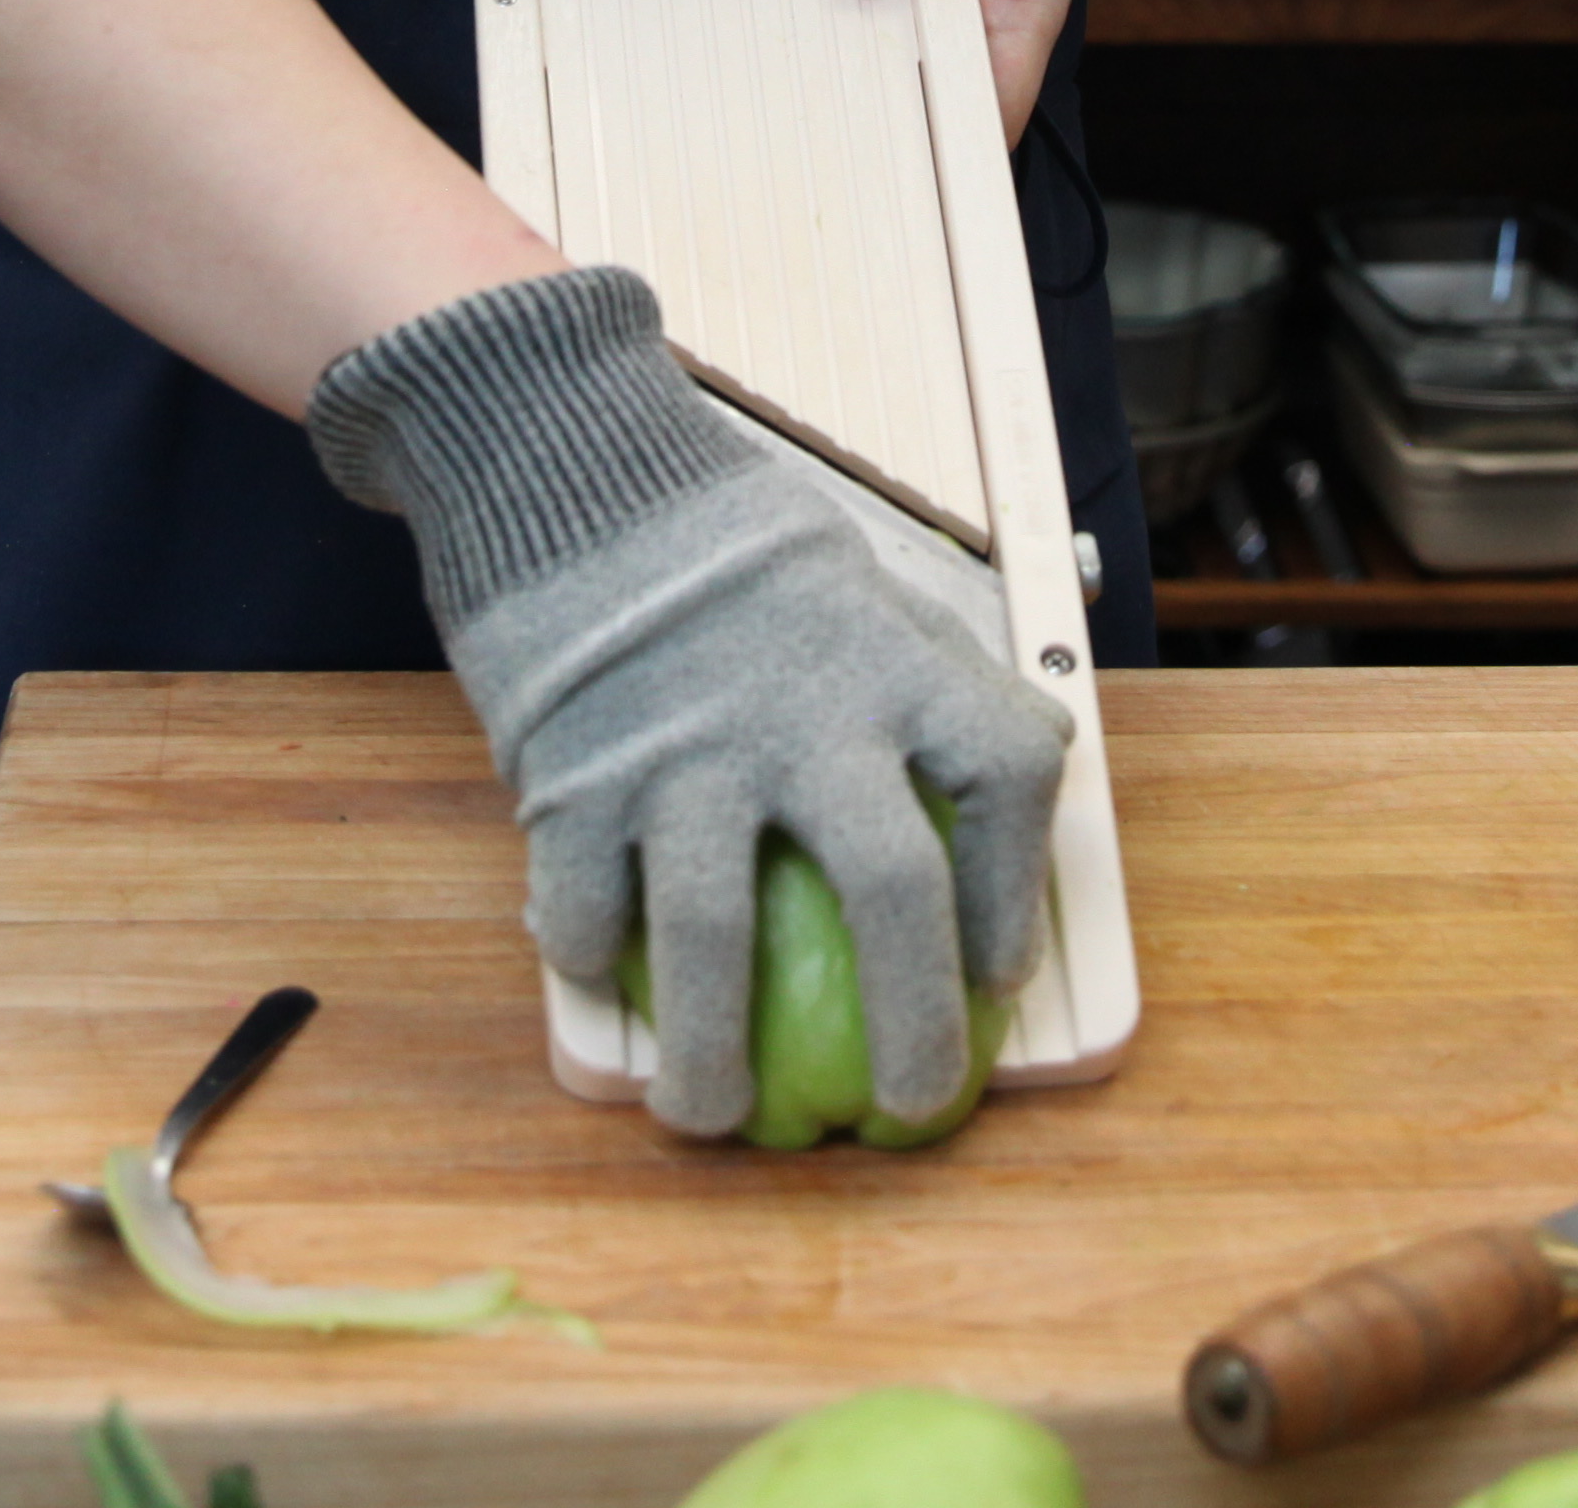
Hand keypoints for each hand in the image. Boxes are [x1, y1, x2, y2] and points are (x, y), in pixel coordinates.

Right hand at [309, 269, 1070, 1137]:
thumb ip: (902, 690)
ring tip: (715, 1119)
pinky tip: (604, 980)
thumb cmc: (717, 536)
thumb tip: (960, 814)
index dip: (1014, 892)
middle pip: (892, 892)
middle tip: (905, 1103)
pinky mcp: (574, 774)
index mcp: (892, 656)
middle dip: (912, 1025)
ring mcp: (685, 750)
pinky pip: (586, 906)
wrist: (563, 459)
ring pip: (714, 942)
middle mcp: (805, 711)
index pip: (1008, 775)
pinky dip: (595, 958)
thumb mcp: (850, 586)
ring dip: (717, 1055)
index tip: (995, 970)